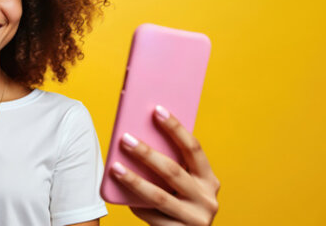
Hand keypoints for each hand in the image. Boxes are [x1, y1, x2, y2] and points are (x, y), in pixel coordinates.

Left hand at [110, 106, 219, 224]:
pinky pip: (152, 217)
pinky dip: (136, 205)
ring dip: (134, 180)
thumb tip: (141, 138)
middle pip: (173, 171)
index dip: (176, 128)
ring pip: (159, 196)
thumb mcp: (186, 187)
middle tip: (125, 139)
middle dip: (147, 153)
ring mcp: (194, 219)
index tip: (157, 110)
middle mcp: (207, 200)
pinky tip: (121, 195)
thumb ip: (173, 168)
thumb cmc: (181, 206)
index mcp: (209, 181)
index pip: (194, 148)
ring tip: (116, 167)